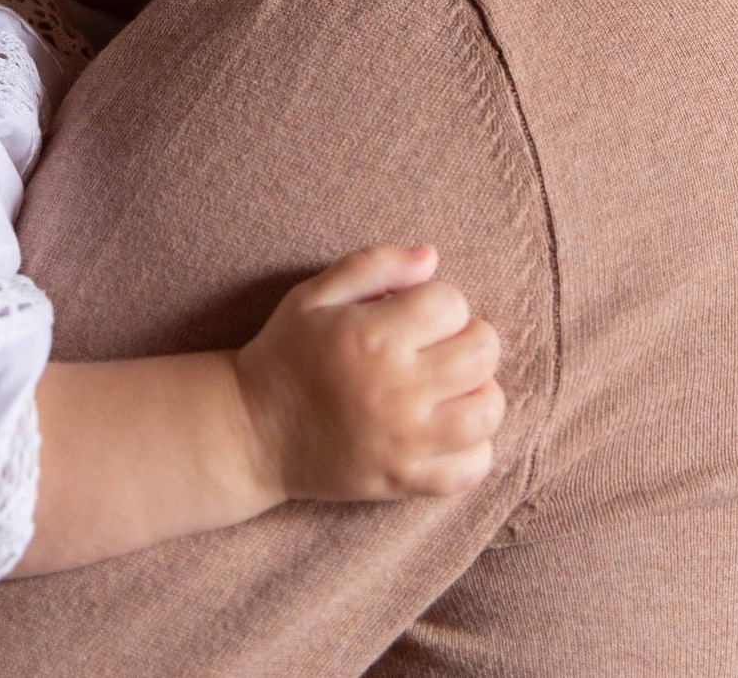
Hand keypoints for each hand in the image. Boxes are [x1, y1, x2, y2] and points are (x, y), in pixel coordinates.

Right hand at [233, 244, 504, 501]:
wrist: (250, 433)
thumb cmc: (286, 354)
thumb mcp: (314, 295)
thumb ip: (374, 265)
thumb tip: (432, 257)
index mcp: (374, 336)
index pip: (452, 303)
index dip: (441, 302)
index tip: (418, 315)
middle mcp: (396, 389)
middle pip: (483, 352)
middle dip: (471, 339)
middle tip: (443, 347)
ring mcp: (404, 441)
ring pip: (488, 410)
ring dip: (480, 391)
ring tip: (452, 388)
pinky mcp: (404, 480)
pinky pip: (472, 466)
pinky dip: (474, 448)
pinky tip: (449, 430)